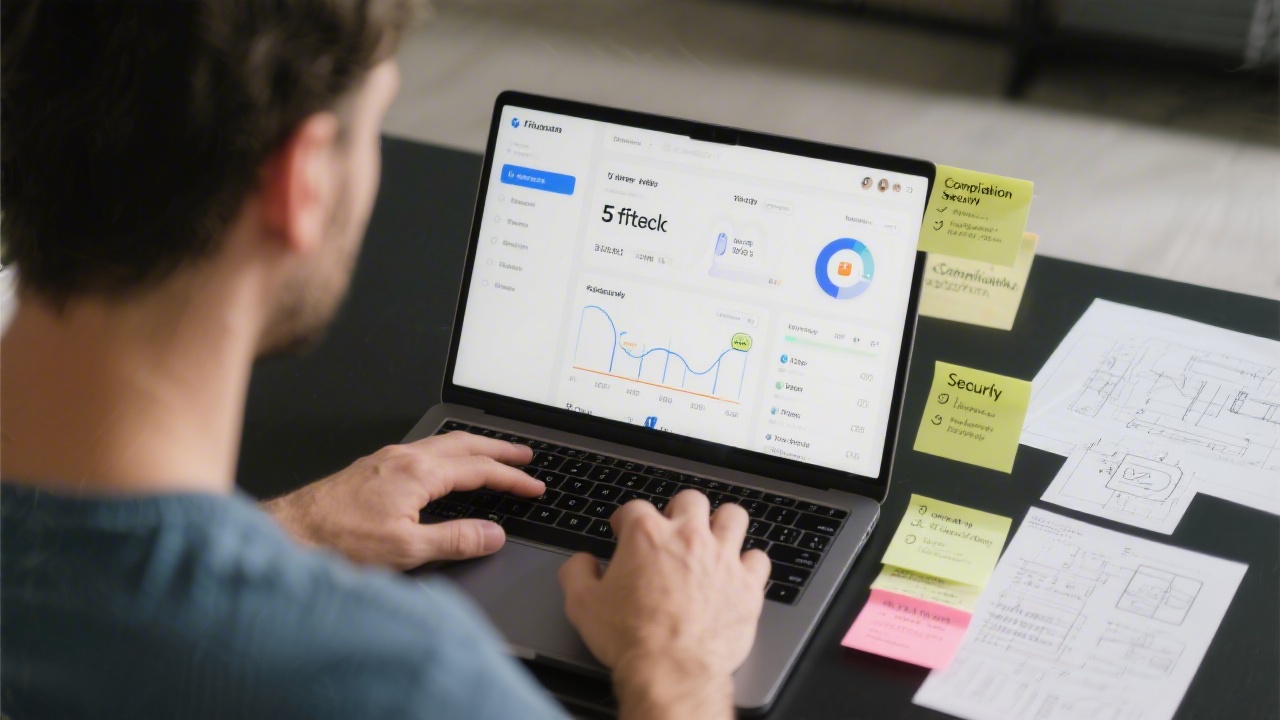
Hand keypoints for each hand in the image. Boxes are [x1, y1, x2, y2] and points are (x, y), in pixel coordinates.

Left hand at [263, 432, 540, 569]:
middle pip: (464, 444)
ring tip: (493, 455)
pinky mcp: (372, 467)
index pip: (478, 470)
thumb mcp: (405, 550)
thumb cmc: (336, 541)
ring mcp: (386, 459)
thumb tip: (492, 534)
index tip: (533, 486)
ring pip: (443, 444)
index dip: (511, 478)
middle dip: (499, 450)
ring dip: (474, 447)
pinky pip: (423, 450)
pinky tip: (444, 465)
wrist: (288, 532)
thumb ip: (455, 540)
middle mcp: (403, 457)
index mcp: (418, 473)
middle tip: (525, 456)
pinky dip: (448, 453)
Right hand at [558, 491, 770, 719]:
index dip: (626, 519)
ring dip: (722, 524)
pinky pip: (758, 558)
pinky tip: (737, 573)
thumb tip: (581, 562)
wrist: (671, 670)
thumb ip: (576, 573)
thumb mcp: (582, 604)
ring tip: (712, 538)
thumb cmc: (630, 638)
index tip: (623, 530)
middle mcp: (688, 537)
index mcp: (646, 535)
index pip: (635, 508)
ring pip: (733, 516)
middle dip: (679, 510)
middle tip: (672, 529)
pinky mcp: (747, 584)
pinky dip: (748, 563)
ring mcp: (722, 558)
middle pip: (690, 500)